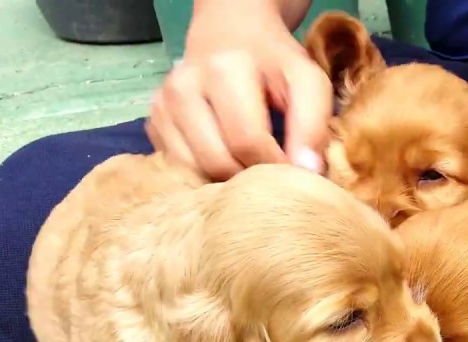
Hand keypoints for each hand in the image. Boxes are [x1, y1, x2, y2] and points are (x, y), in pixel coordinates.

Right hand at [145, 3, 332, 179]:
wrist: (231, 34)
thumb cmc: (274, 64)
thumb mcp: (308, 83)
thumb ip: (313, 125)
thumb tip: (307, 173)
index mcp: (225, 70)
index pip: (248, 142)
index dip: (276, 168)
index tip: (295, 173)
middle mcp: (184, 85)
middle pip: (217, 161)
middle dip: (251, 178)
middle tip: (273, 175)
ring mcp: (162, 105)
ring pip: (194, 171)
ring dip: (227, 180)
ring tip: (251, 165)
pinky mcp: (153, 122)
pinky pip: (179, 168)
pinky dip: (206, 174)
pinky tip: (227, 159)